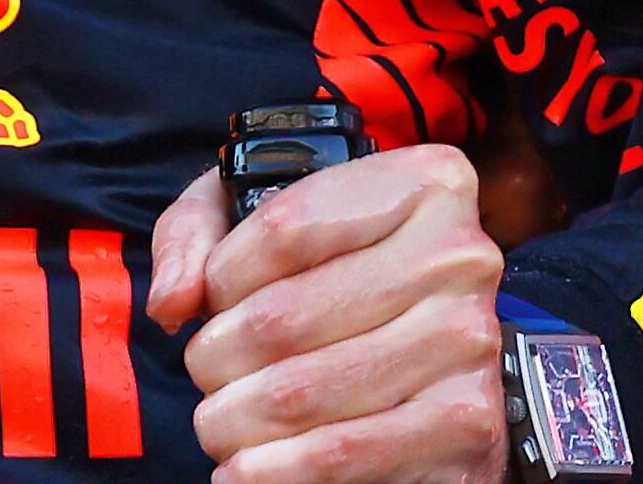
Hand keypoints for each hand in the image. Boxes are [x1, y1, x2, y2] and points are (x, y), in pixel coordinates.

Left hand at [148, 142, 506, 483]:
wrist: (442, 351)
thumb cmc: (342, 269)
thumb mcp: (265, 212)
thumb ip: (198, 234)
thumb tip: (174, 301)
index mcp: (422, 187)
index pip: (284, 228)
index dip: (220, 274)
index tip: (207, 302)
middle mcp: (458, 261)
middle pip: (285, 317)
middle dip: (216, 359)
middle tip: (204, 375)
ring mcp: (468, 345)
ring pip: (304, 392)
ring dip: (235, 419)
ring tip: (217, 425)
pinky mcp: (466, 425)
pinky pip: (345, 454)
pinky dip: (277, 471)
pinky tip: (244, 469)